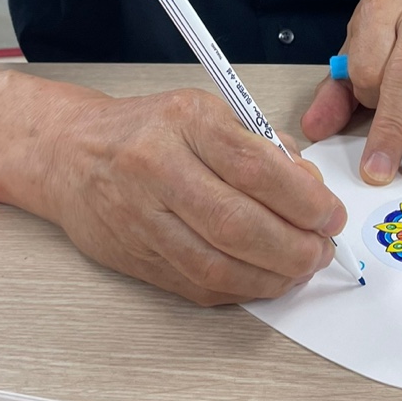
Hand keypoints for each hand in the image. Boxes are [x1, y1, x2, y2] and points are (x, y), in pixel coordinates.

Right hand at [42, 88, 346, 305]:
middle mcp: (158, 170)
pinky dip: (242, 289)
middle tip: (321, 250)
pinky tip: (264, 279)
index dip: (304, 200)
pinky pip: (199, 285)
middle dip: (295, 246)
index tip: (330, 214)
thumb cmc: (148, 129)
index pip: (255, 168)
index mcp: (185, 123)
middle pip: (239, 225)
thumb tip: (310, 190)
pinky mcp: (136, 258)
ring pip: (218, 265)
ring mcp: (143, 219)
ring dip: (272, 276)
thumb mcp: (208, 111)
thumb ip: (261, 147)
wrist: (70, 153)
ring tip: (300, 268)